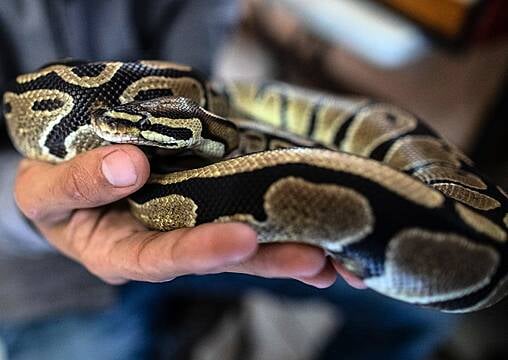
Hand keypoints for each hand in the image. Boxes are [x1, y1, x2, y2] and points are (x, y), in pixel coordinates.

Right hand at [14, 145, 342, 286]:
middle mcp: (161, 245)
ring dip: (286, 242)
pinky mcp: (203, 198)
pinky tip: (312, 214)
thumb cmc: (50, 187)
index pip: (162, 259)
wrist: (67, 169)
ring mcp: (185, 222)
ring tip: (332, 250)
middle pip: (217, 256)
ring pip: (239, 237)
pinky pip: (241, 205)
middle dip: (268, 259)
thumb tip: (129, 164)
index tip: (242, 240)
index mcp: (120, 254)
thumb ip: (79, 182)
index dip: (200, 253)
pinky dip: (275, 208)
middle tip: (316, 258)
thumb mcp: (44, 188)